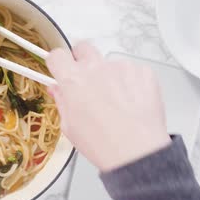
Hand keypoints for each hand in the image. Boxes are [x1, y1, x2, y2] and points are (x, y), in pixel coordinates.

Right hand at [45, 41, 170, 171]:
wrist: (137, 152)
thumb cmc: (100, 143)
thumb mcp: (70, 126)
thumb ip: (62, 101)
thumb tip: (58, 88)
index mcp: (73, 80)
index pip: (57, 55)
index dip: (58, 63)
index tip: (61, 69)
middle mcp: (96, 67)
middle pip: (83, 48)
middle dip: (81, 59)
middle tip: (87, 79)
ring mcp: (121, 67)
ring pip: (109, 63)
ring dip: (109, 75)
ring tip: (116, 102)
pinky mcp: (142, 71)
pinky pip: (132, 70)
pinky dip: (130, 82)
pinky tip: (131, 102)